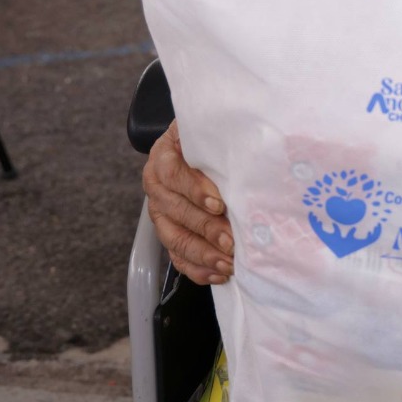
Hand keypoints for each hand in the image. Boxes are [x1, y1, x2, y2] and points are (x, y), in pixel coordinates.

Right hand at [142, 122, 233, 284]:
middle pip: (175, 210)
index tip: (218, 203)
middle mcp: (156, 186)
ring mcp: (160, 212)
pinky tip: (218, 273)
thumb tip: (244, 149)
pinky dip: (197, 268)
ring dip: (202, 253)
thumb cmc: (210, 137)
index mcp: (162, 156)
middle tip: (230, 240)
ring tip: (227, 262)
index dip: (194, 189)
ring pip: (174, 238)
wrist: (198, 145)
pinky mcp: (168, 232)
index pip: (172, 174)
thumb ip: (217, 136)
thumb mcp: (210, 128)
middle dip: (206, 227)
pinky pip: (177, 256)